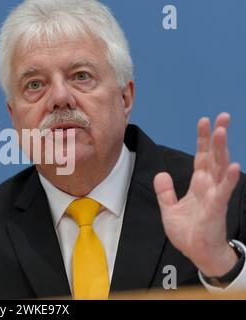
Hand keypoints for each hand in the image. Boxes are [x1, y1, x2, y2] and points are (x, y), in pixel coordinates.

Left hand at [154, 113, 240, 276]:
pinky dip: (228, 179)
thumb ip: (165, 191)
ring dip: (221, 150)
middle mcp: (209, 186)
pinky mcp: (216, 208)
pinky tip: (232, 166)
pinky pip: (223, 192)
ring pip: (219, 168)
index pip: (201, 157)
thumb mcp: (170, 209)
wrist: (197, 253)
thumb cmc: (188, 232)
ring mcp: (214, 196)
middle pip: (214, 157)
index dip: (203, 140)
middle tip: (222, 117)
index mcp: (198, 184)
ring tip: (222, 131)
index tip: (204, 122)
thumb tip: (161, 174)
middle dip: (216, 137)